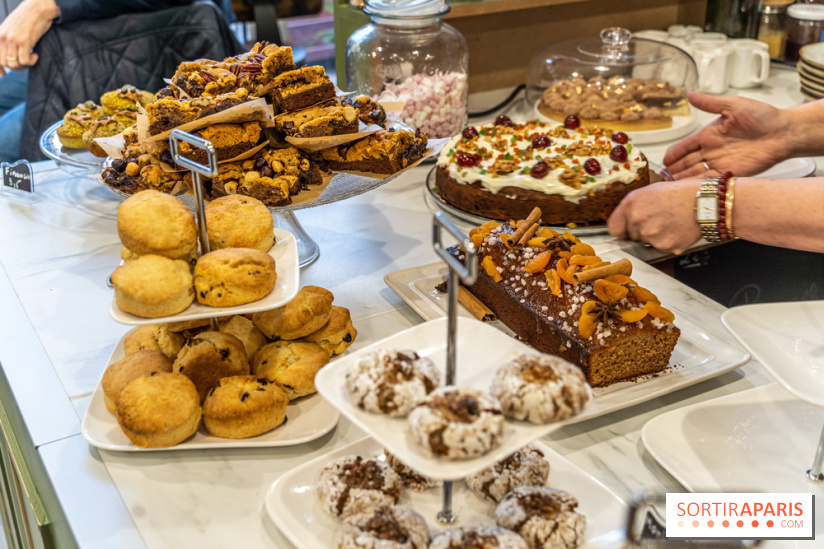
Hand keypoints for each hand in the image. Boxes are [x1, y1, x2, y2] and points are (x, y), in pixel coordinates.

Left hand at [0, 0, 59, 75]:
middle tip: (25, 63)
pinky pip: (25, 61)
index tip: (3, 74)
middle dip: (16, 67)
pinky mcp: (24, 41)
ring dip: (24, 65)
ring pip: (14, 64)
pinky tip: (35, 55)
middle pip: (5, 63)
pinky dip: (31, 62)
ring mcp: (12, 39)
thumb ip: (7, 41)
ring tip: (31, 58)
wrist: (38, 9)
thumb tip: (8, 58)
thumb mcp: (12, 29)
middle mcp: (2, 37)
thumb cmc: (28, 20)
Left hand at [607, 179, 702, 254]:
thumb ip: (632, 207)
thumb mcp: (649, 192)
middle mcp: (638, 220)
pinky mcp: (665, 246)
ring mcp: (651, 235)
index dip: (622, 229)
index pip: (613, 228)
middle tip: (658, 219)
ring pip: (646, 243)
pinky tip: (676, 229)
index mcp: (631, 205)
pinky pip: (661, 248)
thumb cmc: (678, 193)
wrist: (704, 200)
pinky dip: (668, 242)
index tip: (627, 229)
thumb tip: (624, 221)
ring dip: (655, 237)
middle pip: (631, 236)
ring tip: (669, 222)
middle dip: (641, 230)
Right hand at [663, 92, 792, 178]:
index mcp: (710, 134)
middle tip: (662, 177)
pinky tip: (686, 188)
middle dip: (675, 169)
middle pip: (687, 162)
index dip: (674, 153)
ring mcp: (720, 162)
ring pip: (695, 172)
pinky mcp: (730, 173)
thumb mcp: (733, 105)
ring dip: (682, 179)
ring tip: (669, 185)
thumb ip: (710, 103)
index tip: (664, 161)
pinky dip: (697, 184)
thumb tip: (689, 94)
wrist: (783, 133)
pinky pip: (709, 180)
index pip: (686, 145)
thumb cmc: (762, 117)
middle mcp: (712, 149)